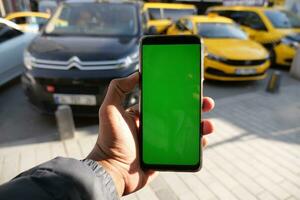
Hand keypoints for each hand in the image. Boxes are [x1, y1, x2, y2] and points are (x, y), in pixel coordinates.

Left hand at [87, 72, 214, 195]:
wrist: (113, 170)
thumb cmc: (109, 141)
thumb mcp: (110, 109)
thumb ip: (118, 88)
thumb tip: (137, 73)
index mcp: (145, 113)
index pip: (167, 99)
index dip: (181, 93)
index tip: (193, 86)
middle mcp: (155, 125)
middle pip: (181, 113)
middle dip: (196, 107)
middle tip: (207, 103)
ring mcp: (162, 140)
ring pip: (187, 130)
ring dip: (201, 125)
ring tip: (209, 124)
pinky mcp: (167, 155)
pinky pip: (186, 148)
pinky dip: (197, 144)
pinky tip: (203, 140)